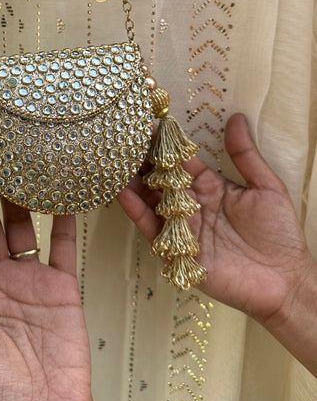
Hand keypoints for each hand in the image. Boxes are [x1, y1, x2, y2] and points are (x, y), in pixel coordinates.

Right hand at [118, 113, 316, 374]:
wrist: (285, 282)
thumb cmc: (280, 234)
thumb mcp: (266, 188)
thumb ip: (246, 155)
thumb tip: (236, 118)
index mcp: (210, 186)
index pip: (181, 159)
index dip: (166, 143)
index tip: (149, 123)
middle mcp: (191, 204)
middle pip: (160, 177)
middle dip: (141, 160)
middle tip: (123, 140)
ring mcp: (181, 227)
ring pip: (150, 200)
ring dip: (133, 182)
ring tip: (115, 163)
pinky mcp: (176, 251)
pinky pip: (152, 229)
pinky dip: (137, 212)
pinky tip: (124, 195)